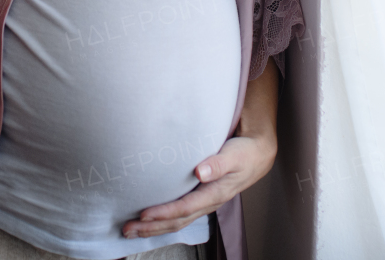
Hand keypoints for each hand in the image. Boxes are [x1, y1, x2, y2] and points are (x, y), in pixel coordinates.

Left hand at [121, 131, 277, 239]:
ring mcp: (203, 203)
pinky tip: (149, 221)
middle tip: (128, 229)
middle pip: (177, 221)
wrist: (257, 155)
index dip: (164, 213)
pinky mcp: (200, 198)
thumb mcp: (234, 156)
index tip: (144, 214)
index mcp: (215, 193)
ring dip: (153, 228)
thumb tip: (201, 172)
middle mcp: (208, 202)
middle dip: (151, 227)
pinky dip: (162, 221)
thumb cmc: (244, 154)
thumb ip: (218, 163)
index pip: (185, 208)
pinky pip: (179, 215)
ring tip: (131, 230)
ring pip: (176, 221)